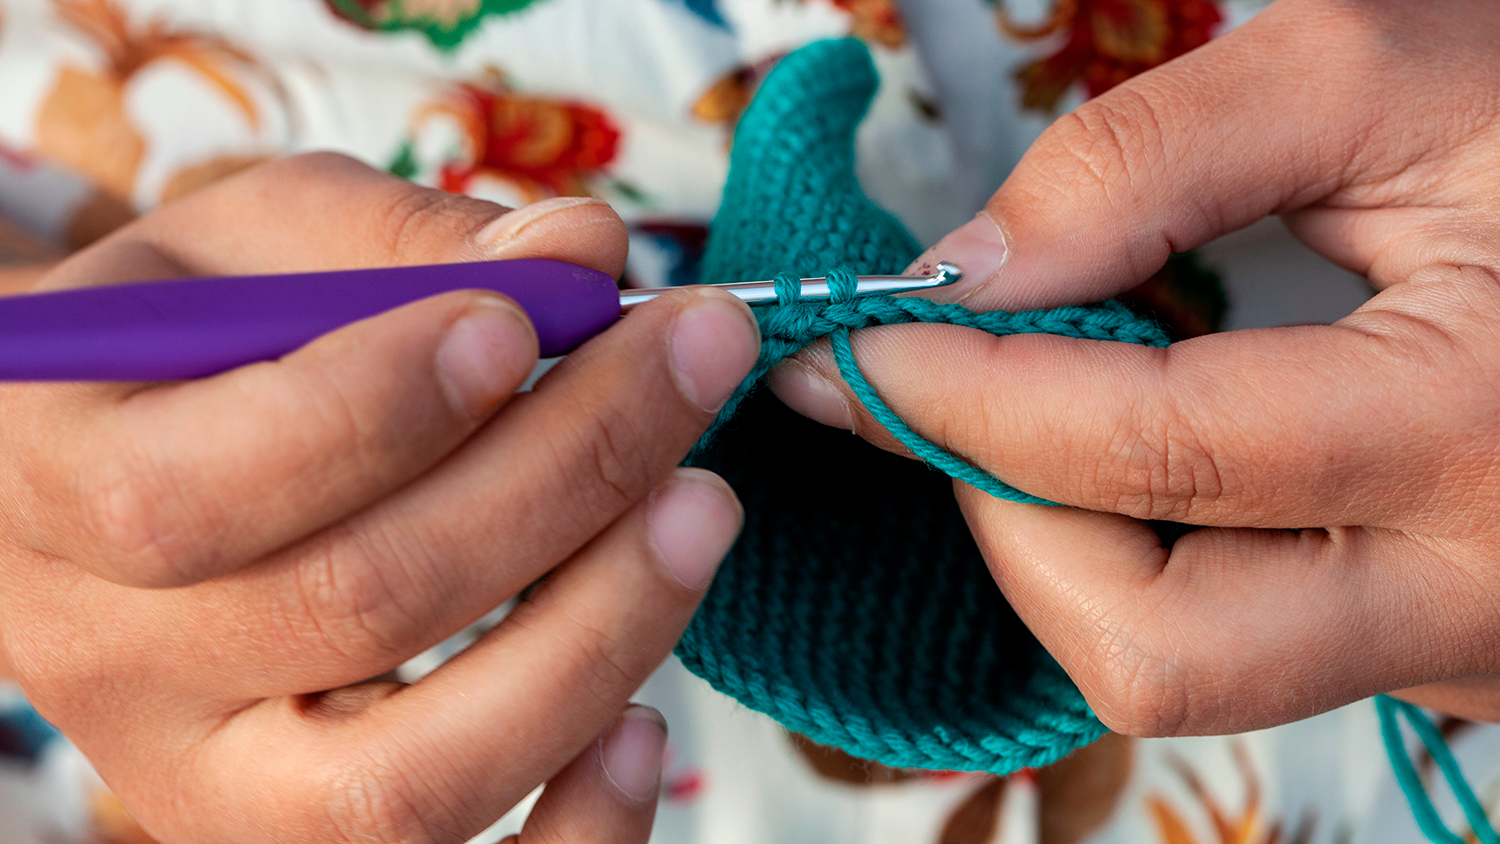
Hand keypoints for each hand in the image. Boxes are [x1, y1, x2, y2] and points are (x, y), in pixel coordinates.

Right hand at [0, 153, 759, 841]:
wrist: (119, 478)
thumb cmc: (199, 343)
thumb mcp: (259, 245)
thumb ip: (408, 240)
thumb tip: (588, 256)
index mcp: (53, 480)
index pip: (195, 492)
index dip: (380, 408)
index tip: (525, 321)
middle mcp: (115, 662)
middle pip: (352, 608)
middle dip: (562, 472)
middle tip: (694, 361)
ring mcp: (207, 783)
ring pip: (406, 781)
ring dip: (593, 636)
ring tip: (701, 507)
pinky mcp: (301, 840)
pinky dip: (573, 830)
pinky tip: (646, 722)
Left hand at [771, 0, 1499, 734]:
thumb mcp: (1383, 76)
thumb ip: (1155, 158)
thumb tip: (976, 274)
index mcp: (1482, 432)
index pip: (1153, 457)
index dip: (967, 400)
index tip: (859, 350)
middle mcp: (1478, 593)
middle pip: (1155, 649)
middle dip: (1008, 523)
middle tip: (949, 398)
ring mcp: (1457, 646)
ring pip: (1181, 671)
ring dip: (1060, 546)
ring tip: (1052, 403)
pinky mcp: (1428, 647)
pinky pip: (1230, 645)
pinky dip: (1135, 554)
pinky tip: (1140, 447)